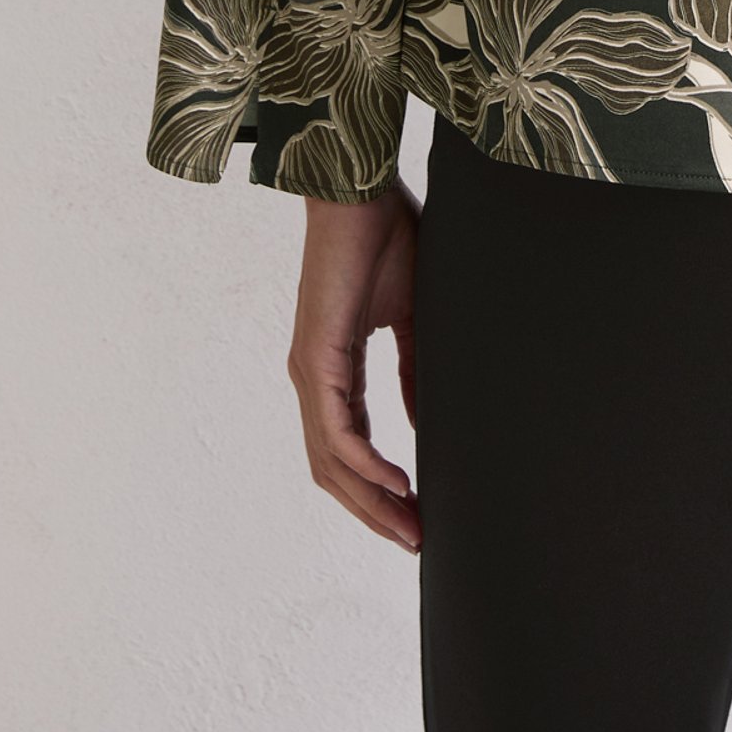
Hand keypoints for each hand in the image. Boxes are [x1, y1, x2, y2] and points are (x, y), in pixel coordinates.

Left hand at [287, 177, 421, 552]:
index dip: (380, 488)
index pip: (350, 447)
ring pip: (333, 461)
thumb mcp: (411, 316)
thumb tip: (421, 424)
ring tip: (412, 527)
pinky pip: (338, 431)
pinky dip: (366, 465)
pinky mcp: (317, 358)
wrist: (363, 190)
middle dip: (376, 512)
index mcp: (334, 368)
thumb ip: (412, 370)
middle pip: (336, 470)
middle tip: (417, 541)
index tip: (418, 514)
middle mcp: (314, 378)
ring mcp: (310, 371)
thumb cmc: (386, 238)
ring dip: (372, 502)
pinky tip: (399, 483)